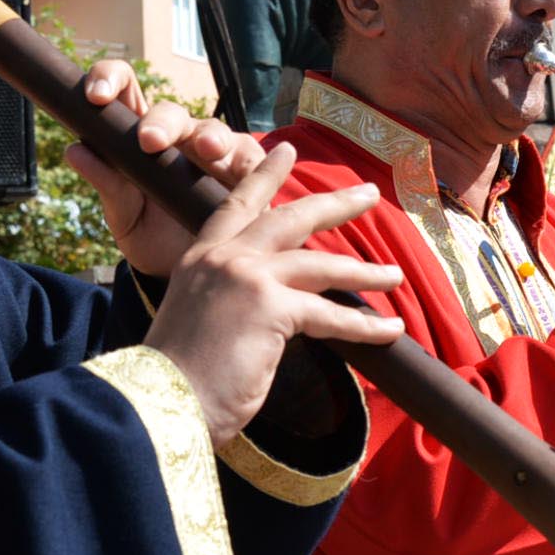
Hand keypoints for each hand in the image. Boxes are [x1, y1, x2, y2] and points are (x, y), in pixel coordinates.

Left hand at [61, 58, 272, 277]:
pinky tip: (243, 173)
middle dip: (160, 122)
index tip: (95, 97)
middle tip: (149, 141)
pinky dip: (248, 162)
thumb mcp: (123, 215)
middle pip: (170, 111)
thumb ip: (106, 183)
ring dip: (210, 136)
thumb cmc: (149, 235)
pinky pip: (250, 157)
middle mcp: (177, 138)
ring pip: (213, 129)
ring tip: (207, 149)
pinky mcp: (243, 171)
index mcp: (138, 138)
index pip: (125, 91)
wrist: (181, 273)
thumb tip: (75, 150)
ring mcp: (213, 151)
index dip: (110, 79)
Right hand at [141, 145, 403, 446]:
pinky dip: (365, 325)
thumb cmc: (177, 379)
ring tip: (394, 274)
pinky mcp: (271, 308)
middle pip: (291, 218)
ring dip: (364, 271)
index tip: (285, 150)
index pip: (237, 204)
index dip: (264, 176)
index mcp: (200, 257)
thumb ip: (231, 300)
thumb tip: (275, 308)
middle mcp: (224, 258)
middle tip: (369, 193)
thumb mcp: (198, 319)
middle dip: (336, 204)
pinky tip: (390, 329)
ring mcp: (248, 278)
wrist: (160, 404)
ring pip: (321, 265)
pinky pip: (330, 314)